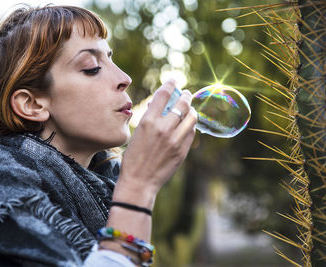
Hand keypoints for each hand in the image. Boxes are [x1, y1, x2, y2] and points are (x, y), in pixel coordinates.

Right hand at [114, 79, 196, 206]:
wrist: (139, 182)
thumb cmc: (134, 157)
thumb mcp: (137, 134)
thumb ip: (149, 118)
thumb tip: (156, 105)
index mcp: (148, 122)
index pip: (163, 95)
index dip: (170, 84)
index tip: (173, 80)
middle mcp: (163, 129)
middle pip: (182, 104)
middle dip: (186, 95)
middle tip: (186, 93)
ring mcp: (175, 140)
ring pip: (192, 117)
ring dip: (191, 110)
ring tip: (190, 109)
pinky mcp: (182, 151)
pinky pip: (192, 132)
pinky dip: (191, 125)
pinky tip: (188, 125)